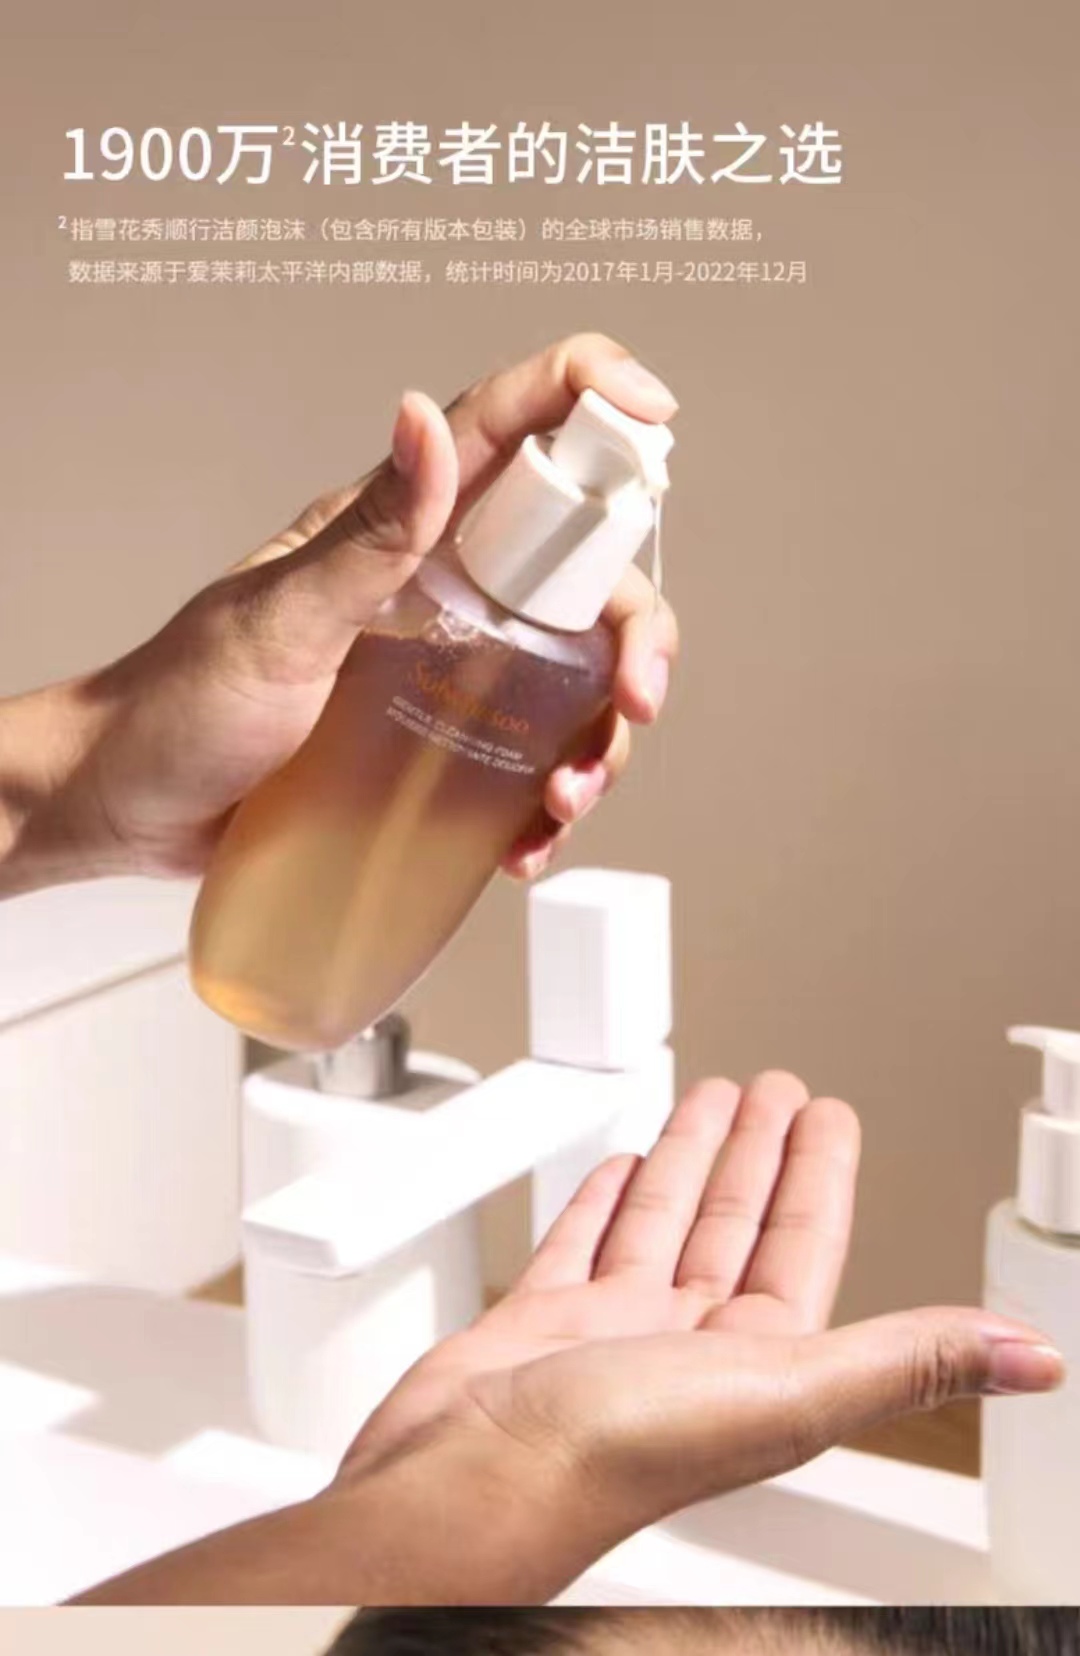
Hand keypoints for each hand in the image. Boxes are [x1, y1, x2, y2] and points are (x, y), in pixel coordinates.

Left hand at [4, 334, 676, 895]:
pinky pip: (525, 764)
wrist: (127, 808)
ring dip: (598, 744)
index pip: (515, 431)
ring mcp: (446, 672)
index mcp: (403, 531)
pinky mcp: (437, 746)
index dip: (594, 400)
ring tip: (560, 803)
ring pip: (573, 683)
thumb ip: (366, 533)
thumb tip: (424, 420)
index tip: (655, 418)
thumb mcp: (278, 620)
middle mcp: (441, 590)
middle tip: (633, 703)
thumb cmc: (180, 705)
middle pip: (584, 579)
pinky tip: (523, 843)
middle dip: (636, 637)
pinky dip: (545, 806)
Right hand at [325, 1072, 1062, 1604]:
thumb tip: (1031, 1357)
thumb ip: (906, 1361)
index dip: (821, 1176)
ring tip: (706, 1101)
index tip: (830, 1115)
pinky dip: (604, 1203)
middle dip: (760, 1155)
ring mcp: (609, 1336)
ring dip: (690, 1162)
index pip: (804, 1245)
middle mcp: (687, 1349)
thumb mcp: (784, 1388)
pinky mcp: (539, 1328)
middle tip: (775, 1090)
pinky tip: (617, 1168)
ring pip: (663, 1225)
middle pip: (737, 1226)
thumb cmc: (611, 1457)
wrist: (469, 1483)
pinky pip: (583, 1245)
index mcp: (756, 1363)